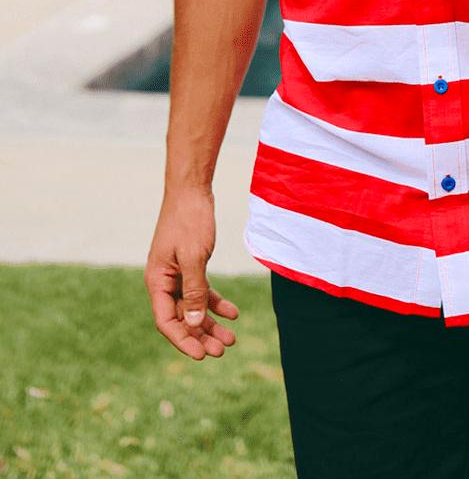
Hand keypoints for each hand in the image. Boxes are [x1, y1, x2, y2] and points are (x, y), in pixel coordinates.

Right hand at [144, 188, 238, 359]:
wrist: (192, 191)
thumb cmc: (189, 221)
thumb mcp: (194, 257)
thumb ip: (193, 290)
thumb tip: (192, 322)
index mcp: (156, 281)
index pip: (166, 321)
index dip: (184, 340)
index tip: (203, 355)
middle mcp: (163, 281)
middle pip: (181, 318)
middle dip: (201, 335)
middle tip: (223, 350)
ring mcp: (177, 274)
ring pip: (193, 307)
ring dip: (210, 323)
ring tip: (231, 338)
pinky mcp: (190, 266)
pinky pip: (202, 291)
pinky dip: (216, 303)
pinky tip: (232, 313)